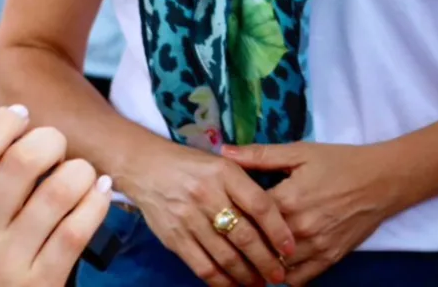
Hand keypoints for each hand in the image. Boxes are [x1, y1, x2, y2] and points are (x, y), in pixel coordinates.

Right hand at [0, 106, 112, 286]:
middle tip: (50, 148)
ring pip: (62, 189)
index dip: (1, 122)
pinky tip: (97, 192)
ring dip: (78, 170)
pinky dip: (98, 200)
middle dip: (48, 139)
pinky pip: (81, 228)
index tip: (17, 116)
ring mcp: (13, 262)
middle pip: (25, 161)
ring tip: (75, 174)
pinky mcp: (44, 284)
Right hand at [121, 138, 296, 286]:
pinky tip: (233, 285)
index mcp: (226, 173)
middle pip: (244, 236)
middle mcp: (208, 196)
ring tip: (260, 283)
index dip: (278, 230)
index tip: (290, 248)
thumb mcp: (225, 162)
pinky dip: (220, 280)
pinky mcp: (174, 239)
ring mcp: (189, 219)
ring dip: (246, 274)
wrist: (147, 168)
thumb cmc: (194, 165)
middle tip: (279, 275)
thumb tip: (278, 211)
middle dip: (266, 260)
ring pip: (224, 255)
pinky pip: (201, 266)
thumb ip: (248, 183)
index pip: (260, 205)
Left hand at [226, 142, 395, 285]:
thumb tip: (224, 152)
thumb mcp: (301, 152)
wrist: (383, 179)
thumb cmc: (341, 162)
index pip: (244, 217)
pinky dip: (283, 277)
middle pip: (256, 246)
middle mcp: (298, 228)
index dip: (230, 217)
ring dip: (260, 263)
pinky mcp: (328, 259)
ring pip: (273, 267)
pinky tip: (277, 267)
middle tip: (230, 240)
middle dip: (242, 244)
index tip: (222, 215)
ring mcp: (314, 247)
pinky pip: (297, 280)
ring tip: (250, 256)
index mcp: (287, 199)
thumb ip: (260, 154)